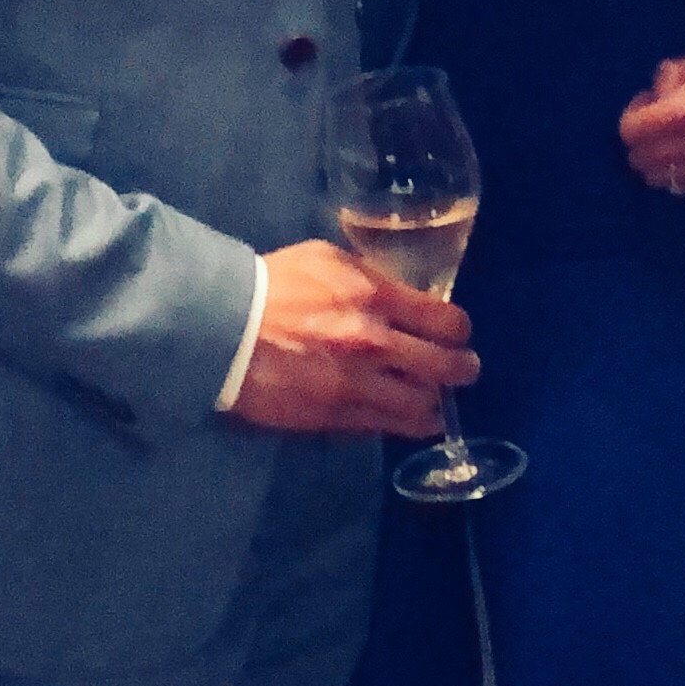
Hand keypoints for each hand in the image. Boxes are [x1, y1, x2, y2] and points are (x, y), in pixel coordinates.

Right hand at [226, 240, 476, 438]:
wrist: (222, 327)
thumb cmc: (273, 284)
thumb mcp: (327, 259)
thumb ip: (370, 277)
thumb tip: (401, 296)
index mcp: (375, 296)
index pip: (446, 321)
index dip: (459, 330)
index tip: (456, 334)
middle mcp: (375, 342)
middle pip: (446, 368)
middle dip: (462, 370)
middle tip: (461, 370)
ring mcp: (357, 384)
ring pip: (423, 407)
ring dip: (433, 404)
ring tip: (431, 401)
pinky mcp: (336, 416)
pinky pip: (386, 427)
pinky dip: (402, 423)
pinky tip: (404, 417)